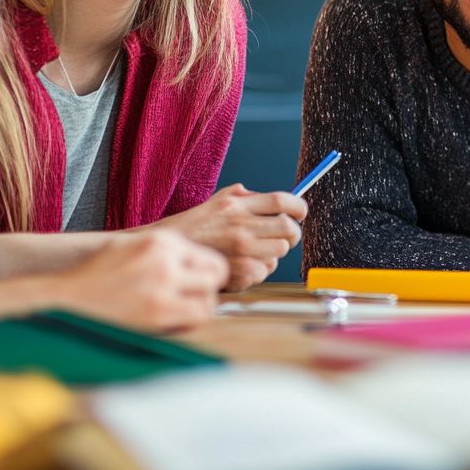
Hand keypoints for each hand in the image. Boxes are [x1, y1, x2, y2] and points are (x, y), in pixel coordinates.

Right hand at [52, 230, 227, 331]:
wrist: (67, 297)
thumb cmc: (100, 273)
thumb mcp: (135, 246)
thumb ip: (168, 250)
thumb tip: (201, 261)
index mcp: (161, 240)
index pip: (208, 255)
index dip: (207, 270)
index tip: (196, 281)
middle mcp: (165, 259)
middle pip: (218, 272)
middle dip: (210, 286)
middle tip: (196, 295)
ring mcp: (161, 286)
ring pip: (210, 298)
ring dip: (201, 305)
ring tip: (183, 308)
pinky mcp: (155, 313)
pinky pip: (195, 318)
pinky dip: (190, 322)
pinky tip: (173, 320)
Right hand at [150, 184, 307, 291]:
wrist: (168, 252)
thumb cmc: (193, 227)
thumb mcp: (216, 201)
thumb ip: (244, 197)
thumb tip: (275, 200)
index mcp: (237, 205)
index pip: (281, 200)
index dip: (298, 206)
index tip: (301, 211)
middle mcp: (240, 226)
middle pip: (288, 228)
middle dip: (292, 232)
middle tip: (285, 234)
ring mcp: (240, 250)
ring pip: (279, 252)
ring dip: (274, 252)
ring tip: (256, 251)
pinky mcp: (238, 272)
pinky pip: (265, 271)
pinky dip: (259, 270)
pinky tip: (243, 265)